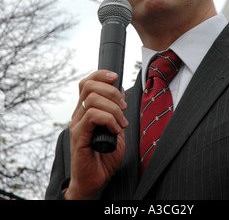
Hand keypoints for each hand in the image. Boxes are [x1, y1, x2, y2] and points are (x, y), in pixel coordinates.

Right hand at [64, 70, 127, 199]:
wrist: (96, 181)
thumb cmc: (104, 158)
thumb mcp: (116, 128)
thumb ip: (117, 110)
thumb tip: (120, 89)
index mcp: (85, 110)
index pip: (87, 82)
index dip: (101, 74)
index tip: (116, 78)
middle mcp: (78, 114)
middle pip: (89, 85)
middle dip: (111, 91)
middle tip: (123, 107)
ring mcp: (77, 124)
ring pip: (93, 99)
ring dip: (113, 108)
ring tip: (121, 123)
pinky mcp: (78, 135)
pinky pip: (93, 116)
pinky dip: (108, 119)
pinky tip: (115, 130)